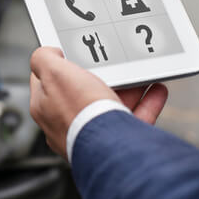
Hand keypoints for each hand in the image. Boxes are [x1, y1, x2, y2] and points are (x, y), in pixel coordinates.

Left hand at [29, 47, 167, 159]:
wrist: (109, 146)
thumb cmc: (78, 111)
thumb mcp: (53, 72)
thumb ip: (44, 59)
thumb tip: (48, 52)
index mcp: (46, 106)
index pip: (46, 80)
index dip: (57, 63)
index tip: (71, 52)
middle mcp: (67, 122)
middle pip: (83, 90)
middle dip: (99, 74)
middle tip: (109, 63)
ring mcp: (92, 132)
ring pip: (110, 104)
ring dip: (127, 87)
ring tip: (137, 73)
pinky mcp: (117, 141)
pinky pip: (134, 117)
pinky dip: (147, 103)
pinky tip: (155, 90)